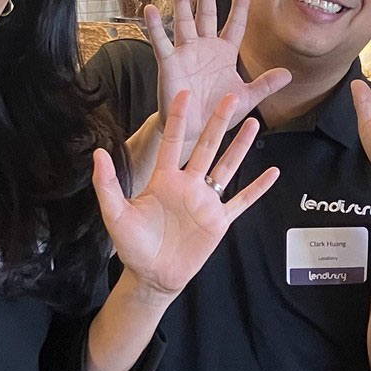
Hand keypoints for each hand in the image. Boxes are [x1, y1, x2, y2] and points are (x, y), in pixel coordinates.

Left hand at [92, 90, 277, 300]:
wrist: (152, 276)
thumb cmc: (133, 246)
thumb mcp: (115, 214)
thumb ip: (107, 184)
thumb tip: (97, 153)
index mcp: (164, 180)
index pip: (174, 142)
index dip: (179, 119)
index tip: (185, 94)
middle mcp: (188, 185)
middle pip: (207, 147)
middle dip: (218, 122)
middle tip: (229, 96)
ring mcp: (205, 202)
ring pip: (227, 167)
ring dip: (240, 146)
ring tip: (254, 122)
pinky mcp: (218, 221)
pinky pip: (241, 201)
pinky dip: (257, 188)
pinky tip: (272, 173)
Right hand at [144, 0, 289, 162]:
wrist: (195, 131)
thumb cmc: (218, 114)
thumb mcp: (246, 98)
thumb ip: (265, 84)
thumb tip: (288, 74)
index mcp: (225, 54)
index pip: (235, 24)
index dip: (240, 6)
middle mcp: (205, 49)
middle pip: (207, 14)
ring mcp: (186, 54)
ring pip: (184, 21)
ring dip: (181, 1)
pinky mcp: (170, 64)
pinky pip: (162, 42)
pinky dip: (155, 26)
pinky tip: (150, 9)